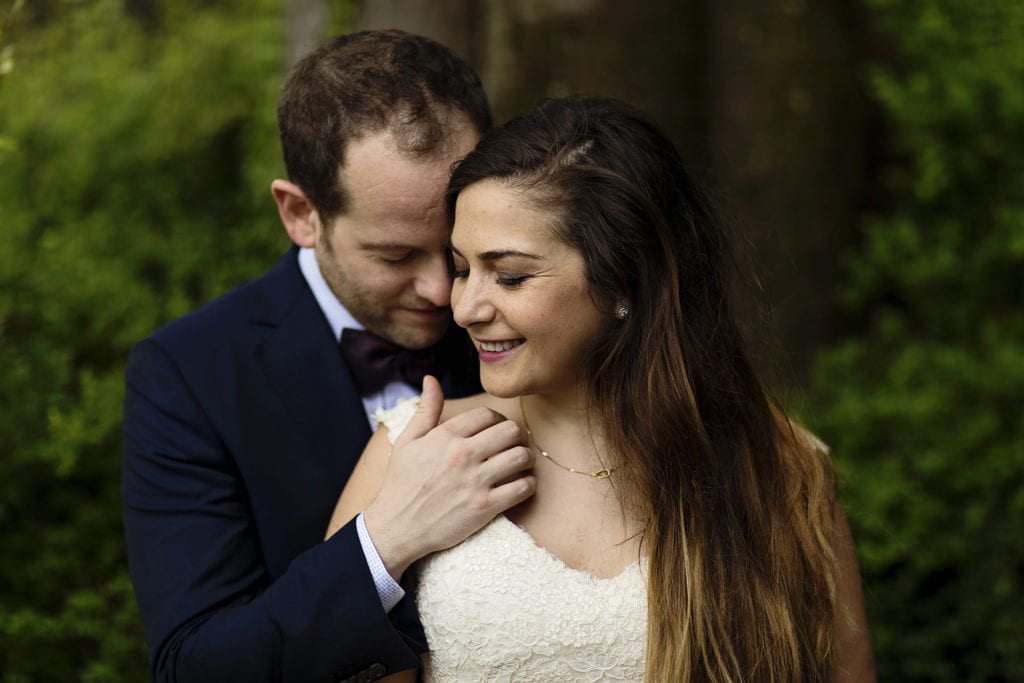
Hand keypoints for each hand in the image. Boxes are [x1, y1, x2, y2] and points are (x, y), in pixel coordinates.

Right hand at [363, 376, 535, 578]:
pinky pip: (522, 488)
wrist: (396, 527)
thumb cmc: (401, 483)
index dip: (497, 419)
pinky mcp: (485, 507)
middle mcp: (463, 455)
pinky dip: (527, 484)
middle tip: (513, 444)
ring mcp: (475, 482)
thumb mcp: (407, 441)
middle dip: (516, 436)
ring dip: (526, 458)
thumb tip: (431, 379)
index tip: (496, 430)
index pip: (488, 414)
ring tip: (520, 463)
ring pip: (521, 457)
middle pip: (511, 431)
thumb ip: (426, 409)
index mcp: (445, 436)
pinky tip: (519, 484)